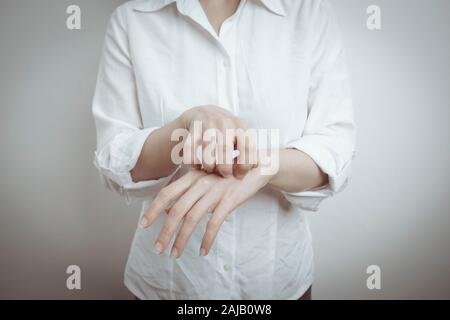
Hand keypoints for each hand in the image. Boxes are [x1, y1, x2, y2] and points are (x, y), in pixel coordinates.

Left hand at [140, 167, 271, 257]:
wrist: (257, 165)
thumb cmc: (228, 174)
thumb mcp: (205, 179)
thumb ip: (187, 192)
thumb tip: (166, 211)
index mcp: (192, 176)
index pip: (167, 193)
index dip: (153, 209)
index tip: (143, 225)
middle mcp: (201, 182)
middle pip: (176, 210)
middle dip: (164, 232)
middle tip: (157, 249)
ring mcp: (215, 191)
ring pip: (192, 219)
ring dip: (181, 239)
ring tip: (175, 254)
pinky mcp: (229, 199)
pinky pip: (214, 223)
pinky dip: (207, 239)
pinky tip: (203, 251)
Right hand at [180, 105, 256, 177]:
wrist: (202, 112)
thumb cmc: (226, 131)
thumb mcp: (241, 135)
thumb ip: (249, 150)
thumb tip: (255, 167)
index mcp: (241, 125)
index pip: (247, 148)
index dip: (244, 166)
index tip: (239, 175)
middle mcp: (225, 122)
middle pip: (226, 149)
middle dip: (225, 168)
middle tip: (224, 175)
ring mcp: (208, 123)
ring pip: (208, 149)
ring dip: (208, 165)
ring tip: (210, 170)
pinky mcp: (193, 127)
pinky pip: (190, 148)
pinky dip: (192, 161)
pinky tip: (196, 166)